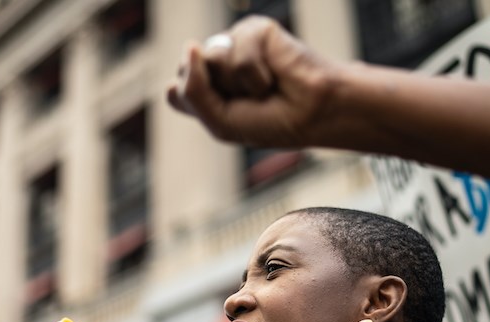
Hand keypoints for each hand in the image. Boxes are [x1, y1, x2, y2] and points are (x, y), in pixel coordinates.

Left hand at [167, 16, 339, 148]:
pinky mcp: (255, 30)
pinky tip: (274, 74)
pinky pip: (238, 51)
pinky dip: (256, 73)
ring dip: (237, 85)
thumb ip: (193, 90)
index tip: (226, 114)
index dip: (196, 103)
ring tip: (262, 88)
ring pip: (210, 59)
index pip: (176, 91)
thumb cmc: (271, 122)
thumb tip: (190, 45)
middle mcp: (216, 66)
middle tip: (247, 102)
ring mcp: (234, 45)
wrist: (314, 114)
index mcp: (205, 91)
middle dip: (216, 93)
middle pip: (187, 72)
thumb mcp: (220, 121)